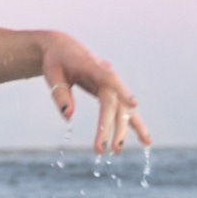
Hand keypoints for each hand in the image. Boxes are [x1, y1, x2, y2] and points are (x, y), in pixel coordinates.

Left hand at [42, 34, 149, 153]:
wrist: (62, 48)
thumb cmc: (55, 61)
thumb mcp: (52, 75)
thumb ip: (60, 94)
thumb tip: (68, 117)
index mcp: (91, 65)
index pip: (109, 79)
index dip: (123, 91)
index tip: (134, 105)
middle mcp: (106, 74)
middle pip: (114, 102)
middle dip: (112, 126)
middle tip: (105, 150)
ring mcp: (111, 82)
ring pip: (124, 107)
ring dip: (129, 128)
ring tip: (133, 148)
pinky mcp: (112, 90)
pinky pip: (124, 108)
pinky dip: (134, 123)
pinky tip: (144, 139)